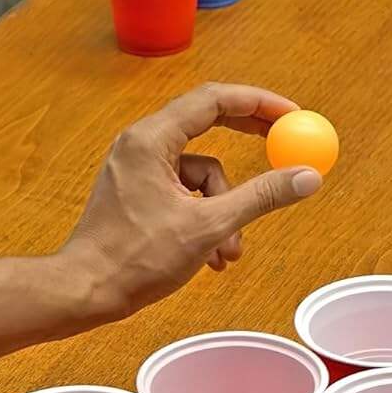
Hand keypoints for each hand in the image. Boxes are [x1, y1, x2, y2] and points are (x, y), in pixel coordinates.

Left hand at [60, 82, 321, 319]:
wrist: (84, 293)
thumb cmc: (134, 259)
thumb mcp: (209, 226)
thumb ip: (261, 196)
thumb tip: (307, 175)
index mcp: (152, 139)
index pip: (214, 99)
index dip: (258, 103)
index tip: (293, 115)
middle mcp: (142, 144)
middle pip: (209, 124)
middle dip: (250, 141)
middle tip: (286, 145)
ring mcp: (139, 168)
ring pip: (202, 173)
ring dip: (226, 209)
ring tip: (230, 250)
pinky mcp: (141, 192)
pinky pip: (187, 193)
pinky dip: (206, 219)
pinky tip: (211, 256)